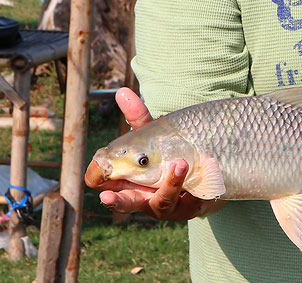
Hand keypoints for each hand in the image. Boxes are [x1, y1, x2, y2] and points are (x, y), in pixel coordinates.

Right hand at [84, 87, 223, 219]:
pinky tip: (201, 176)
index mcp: (128, 181)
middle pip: (127, 204)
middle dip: (117, 202)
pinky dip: (194, 190)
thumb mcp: (154, 136)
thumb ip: (138, 118)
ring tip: (180, 163)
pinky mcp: (190, 208)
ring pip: (162, 203)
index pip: (105, 185)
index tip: (96, 175)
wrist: (205, 172)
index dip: (98, 180)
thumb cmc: (170, 154)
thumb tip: (122, 91)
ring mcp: (166, 205)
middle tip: (106, 197)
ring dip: (170, 184)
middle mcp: (143, 197)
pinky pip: (190, 203)